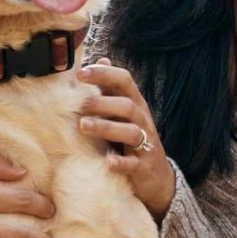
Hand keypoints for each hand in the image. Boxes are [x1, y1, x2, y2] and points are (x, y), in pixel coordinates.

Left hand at [77, 57, 176, 220]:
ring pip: (130, 131)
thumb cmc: (133, 141)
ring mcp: (145, 144)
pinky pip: (134, 163)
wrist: (157, 178)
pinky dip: (121, 162)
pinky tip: (107, 162)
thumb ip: (111, 91)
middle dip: (102, 103)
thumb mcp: (124, 114)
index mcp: (136, 105)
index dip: (104, 74)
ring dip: (106, 127)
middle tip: (79, 104)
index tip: (81, 73)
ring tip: (83, 126)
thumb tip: (100, 59)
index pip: (125, 81)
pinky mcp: (144, 167)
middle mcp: (143, 121)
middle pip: (127, 106)